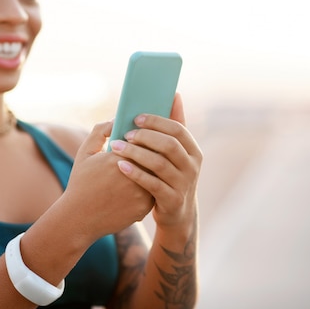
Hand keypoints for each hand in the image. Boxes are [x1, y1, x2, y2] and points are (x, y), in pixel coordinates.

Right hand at [63, 121, 154, 239]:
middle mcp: (133, 175)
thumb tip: (117, 119)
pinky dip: (153, 184)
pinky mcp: (144, 207)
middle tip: (152, 144)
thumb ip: (100, 131)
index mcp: (118, 157)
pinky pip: (155, 189)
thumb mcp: (85, 152)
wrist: (79, 218)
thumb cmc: (81, 183)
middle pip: (154, 155)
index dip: (144, 135)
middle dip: (154, 149)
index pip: (142, 139)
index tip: (143, 133)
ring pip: (158, 172)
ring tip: (151, 161)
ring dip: (156, 166)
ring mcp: (141, 192)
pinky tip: (149, 180)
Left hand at [109, 93, 202, 228]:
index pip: (178, 129)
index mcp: (194, 151)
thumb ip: (175, 125)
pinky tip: (119, 165)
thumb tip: (175, 94)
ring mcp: (184, 184)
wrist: (177, 214)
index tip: (135, 118)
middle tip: (125, 133)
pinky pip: (152, 184)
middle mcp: (192, 166)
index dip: (156, 121)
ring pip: (159, 164)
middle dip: (145, 136)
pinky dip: (135, 173)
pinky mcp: (172, 200)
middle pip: (169, 145)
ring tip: (115, 147)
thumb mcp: (178, 153)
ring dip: (135, 153)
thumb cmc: (171, 175)